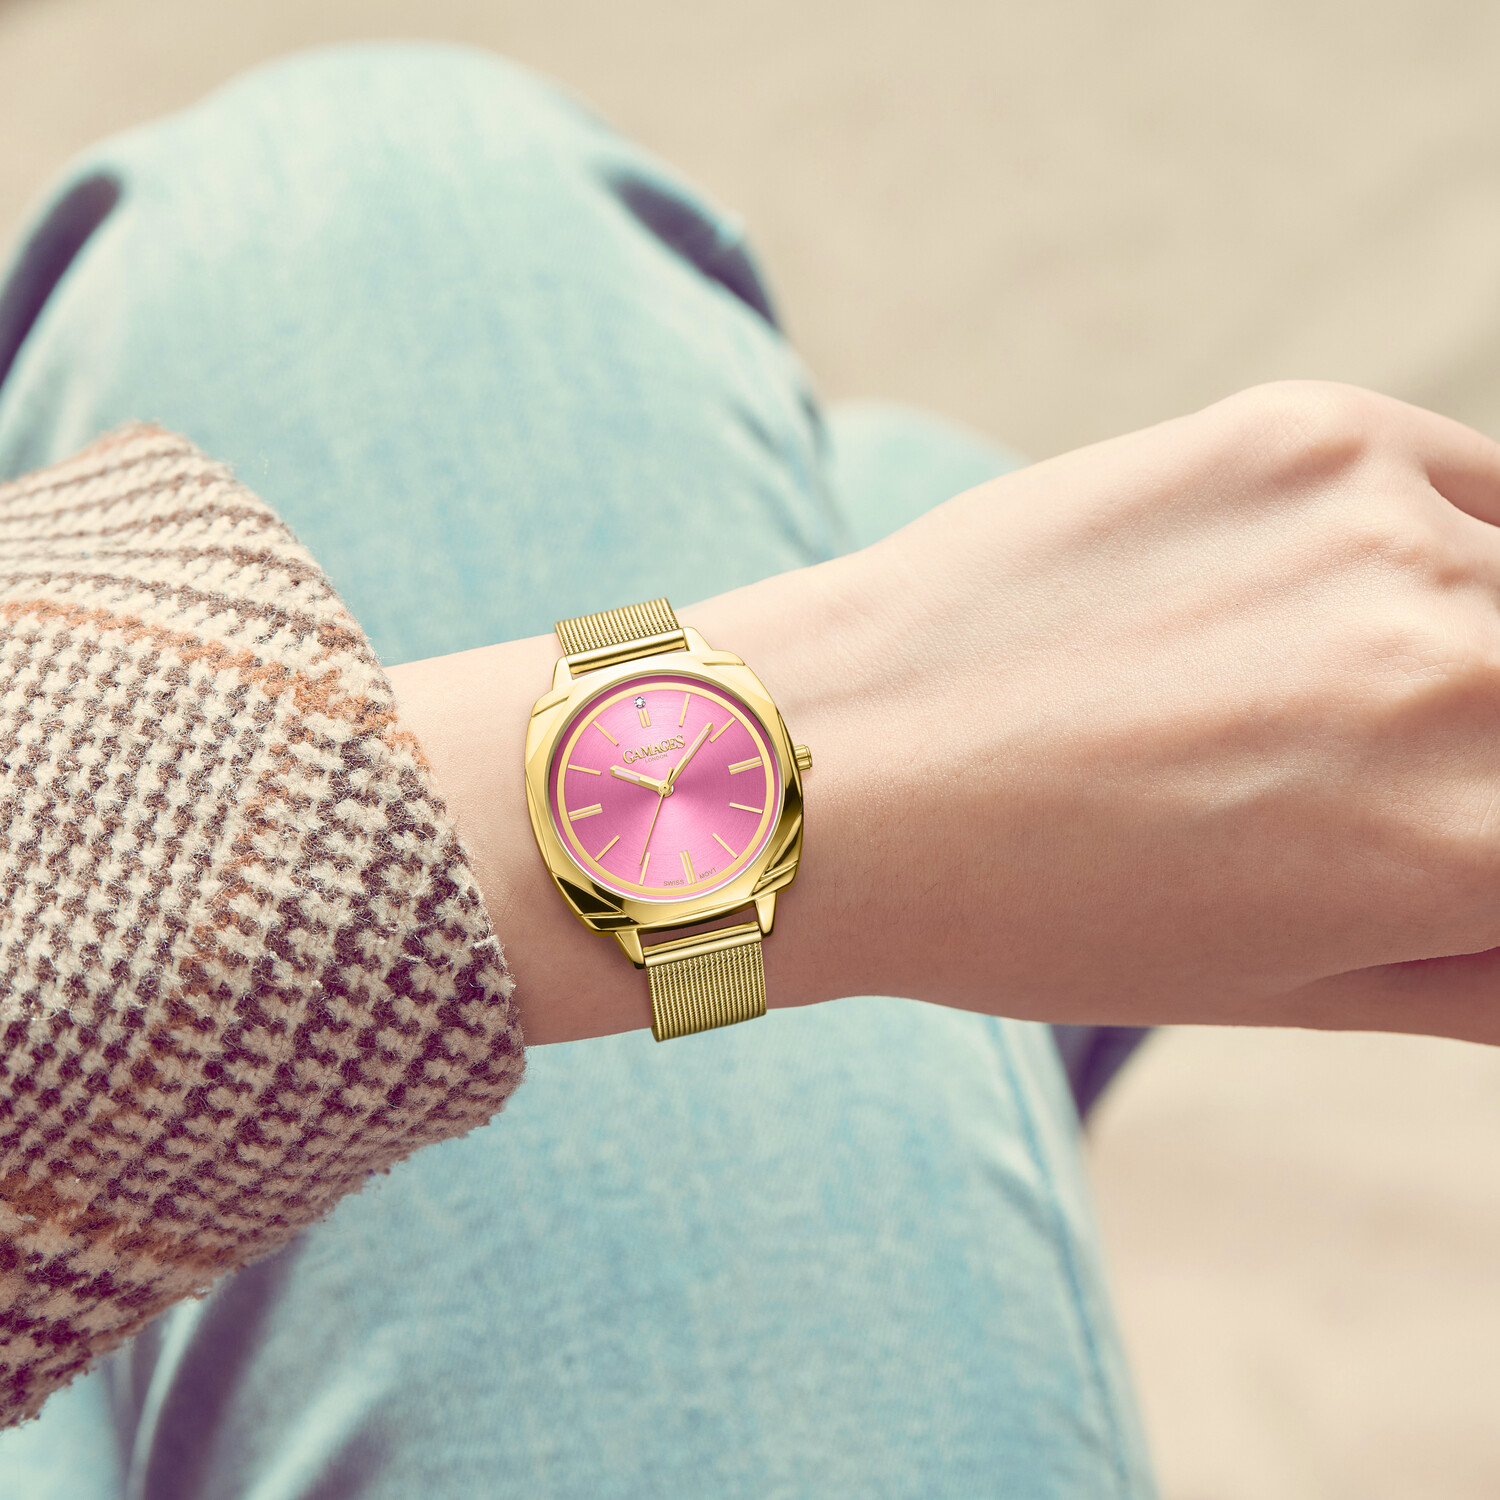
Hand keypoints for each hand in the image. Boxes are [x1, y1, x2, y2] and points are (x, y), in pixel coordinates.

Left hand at [393, 381, 1499, 1045]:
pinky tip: (1310, 604)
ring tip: (1298, 703)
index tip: (1427, 844)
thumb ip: (1479, 969)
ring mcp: (1386, 532)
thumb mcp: (1280, 984)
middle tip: (1355, 788)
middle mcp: (1466, 675)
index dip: (1480, 859)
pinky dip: (1424, 553)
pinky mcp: (1311, 431)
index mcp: (1467, 851)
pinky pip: (1454, 490)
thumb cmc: (1029, 907)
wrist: (832, 758)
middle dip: (1471, 771)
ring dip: (1461, 659)